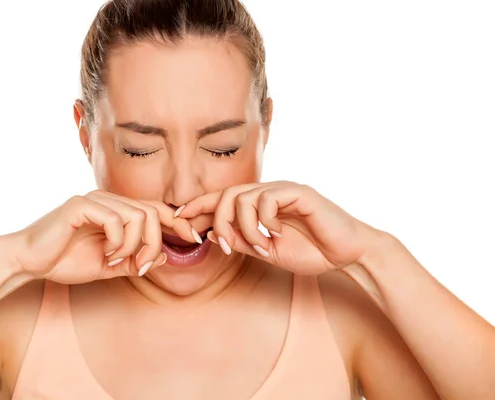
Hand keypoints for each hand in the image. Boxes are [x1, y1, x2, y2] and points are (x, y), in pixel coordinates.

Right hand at [8, 191, 196, 282]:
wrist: (28, 261)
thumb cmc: (65, 260)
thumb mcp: (109, 265)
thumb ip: (135, 260)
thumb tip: (165, 255)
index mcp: (117, 210)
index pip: (156, 209)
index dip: (179, 222)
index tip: (196, 239)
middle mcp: (109, 199)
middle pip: (153, 211)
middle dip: (157, 241)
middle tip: (143, 265)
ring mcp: (95, 199)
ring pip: (139, 216)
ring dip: (136, 245)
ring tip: (119, 262)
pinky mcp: (81, 205)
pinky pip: (116, 219)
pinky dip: (119, 242)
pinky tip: (107, 255)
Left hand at [177, 181, 377, 274]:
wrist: (345, 253)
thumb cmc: (309, 250)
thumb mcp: (266, 250)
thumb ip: (242, 240)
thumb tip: (210, 235)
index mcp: (258, 204)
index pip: (221, 199)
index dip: (198, 206)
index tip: (178, 220)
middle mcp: (267, 192)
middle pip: (226, 195)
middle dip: (217, 221)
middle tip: (223, 245)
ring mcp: (283, 190)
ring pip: (243, 196)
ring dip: (243, 226)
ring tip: (259, 246)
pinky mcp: (299, 192)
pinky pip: (267, 199)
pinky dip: (265, 221)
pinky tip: (276, 235)